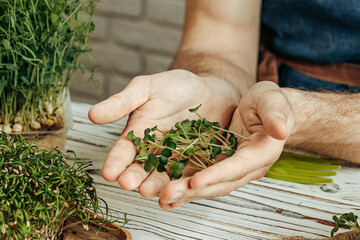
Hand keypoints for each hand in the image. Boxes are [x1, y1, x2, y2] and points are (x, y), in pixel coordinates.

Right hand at [88, 69, 240, 198]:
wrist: (209, 90)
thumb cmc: (175, 86)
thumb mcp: (147, 88)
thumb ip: (122, 102)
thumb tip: (92, 114)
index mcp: (139, 134)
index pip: (123, 150)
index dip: (115, 161)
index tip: (108, 173)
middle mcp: (154, 151)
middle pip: (142, 168)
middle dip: (134, 177)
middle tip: (128, 184)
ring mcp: (176, 159)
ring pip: (164, 176)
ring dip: (157, 186)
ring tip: (150, 191)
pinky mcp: (197, 164)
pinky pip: (190, 177)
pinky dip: (184, 187)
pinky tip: (179, 195)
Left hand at [158, 81, 294, 208]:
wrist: (266, 110)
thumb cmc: (269, 102)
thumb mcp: (272, 101)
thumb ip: (275, 114)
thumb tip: (281, 130)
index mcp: (261, 152)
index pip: (238, 166)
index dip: (217, 174)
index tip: (195, 181)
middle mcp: (248, 167)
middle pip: (221, 183)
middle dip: (194, 191)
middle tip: (167, 195)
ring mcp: (234, 169)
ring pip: (210, 186)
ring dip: (186, 193)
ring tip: (162, 197)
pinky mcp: (221, 166)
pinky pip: (204, 180)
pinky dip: (187, 188)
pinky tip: (168, 192)